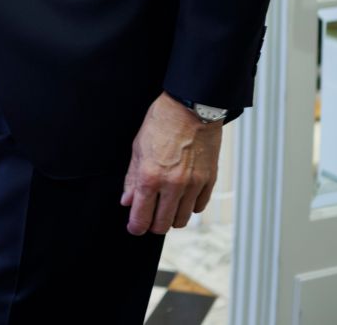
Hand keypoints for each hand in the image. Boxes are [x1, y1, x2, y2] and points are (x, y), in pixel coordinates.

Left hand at [120, 91, 221, 235]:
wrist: (191, 108)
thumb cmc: (161, 123)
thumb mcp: (138, 149)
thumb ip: (132, 179)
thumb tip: (127, 201)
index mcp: (151, 177)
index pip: (142, 216)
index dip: (136, 227)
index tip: (134, 228)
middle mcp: (173, 185)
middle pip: (163, 224)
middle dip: (153, 226)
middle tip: (148, 219)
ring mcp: (194, 185)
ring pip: (183, 219)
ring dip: (172, 218)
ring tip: (165, 208)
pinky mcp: (209, 181)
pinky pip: (199, 206)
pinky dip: (190, 207)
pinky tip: (183, 198)